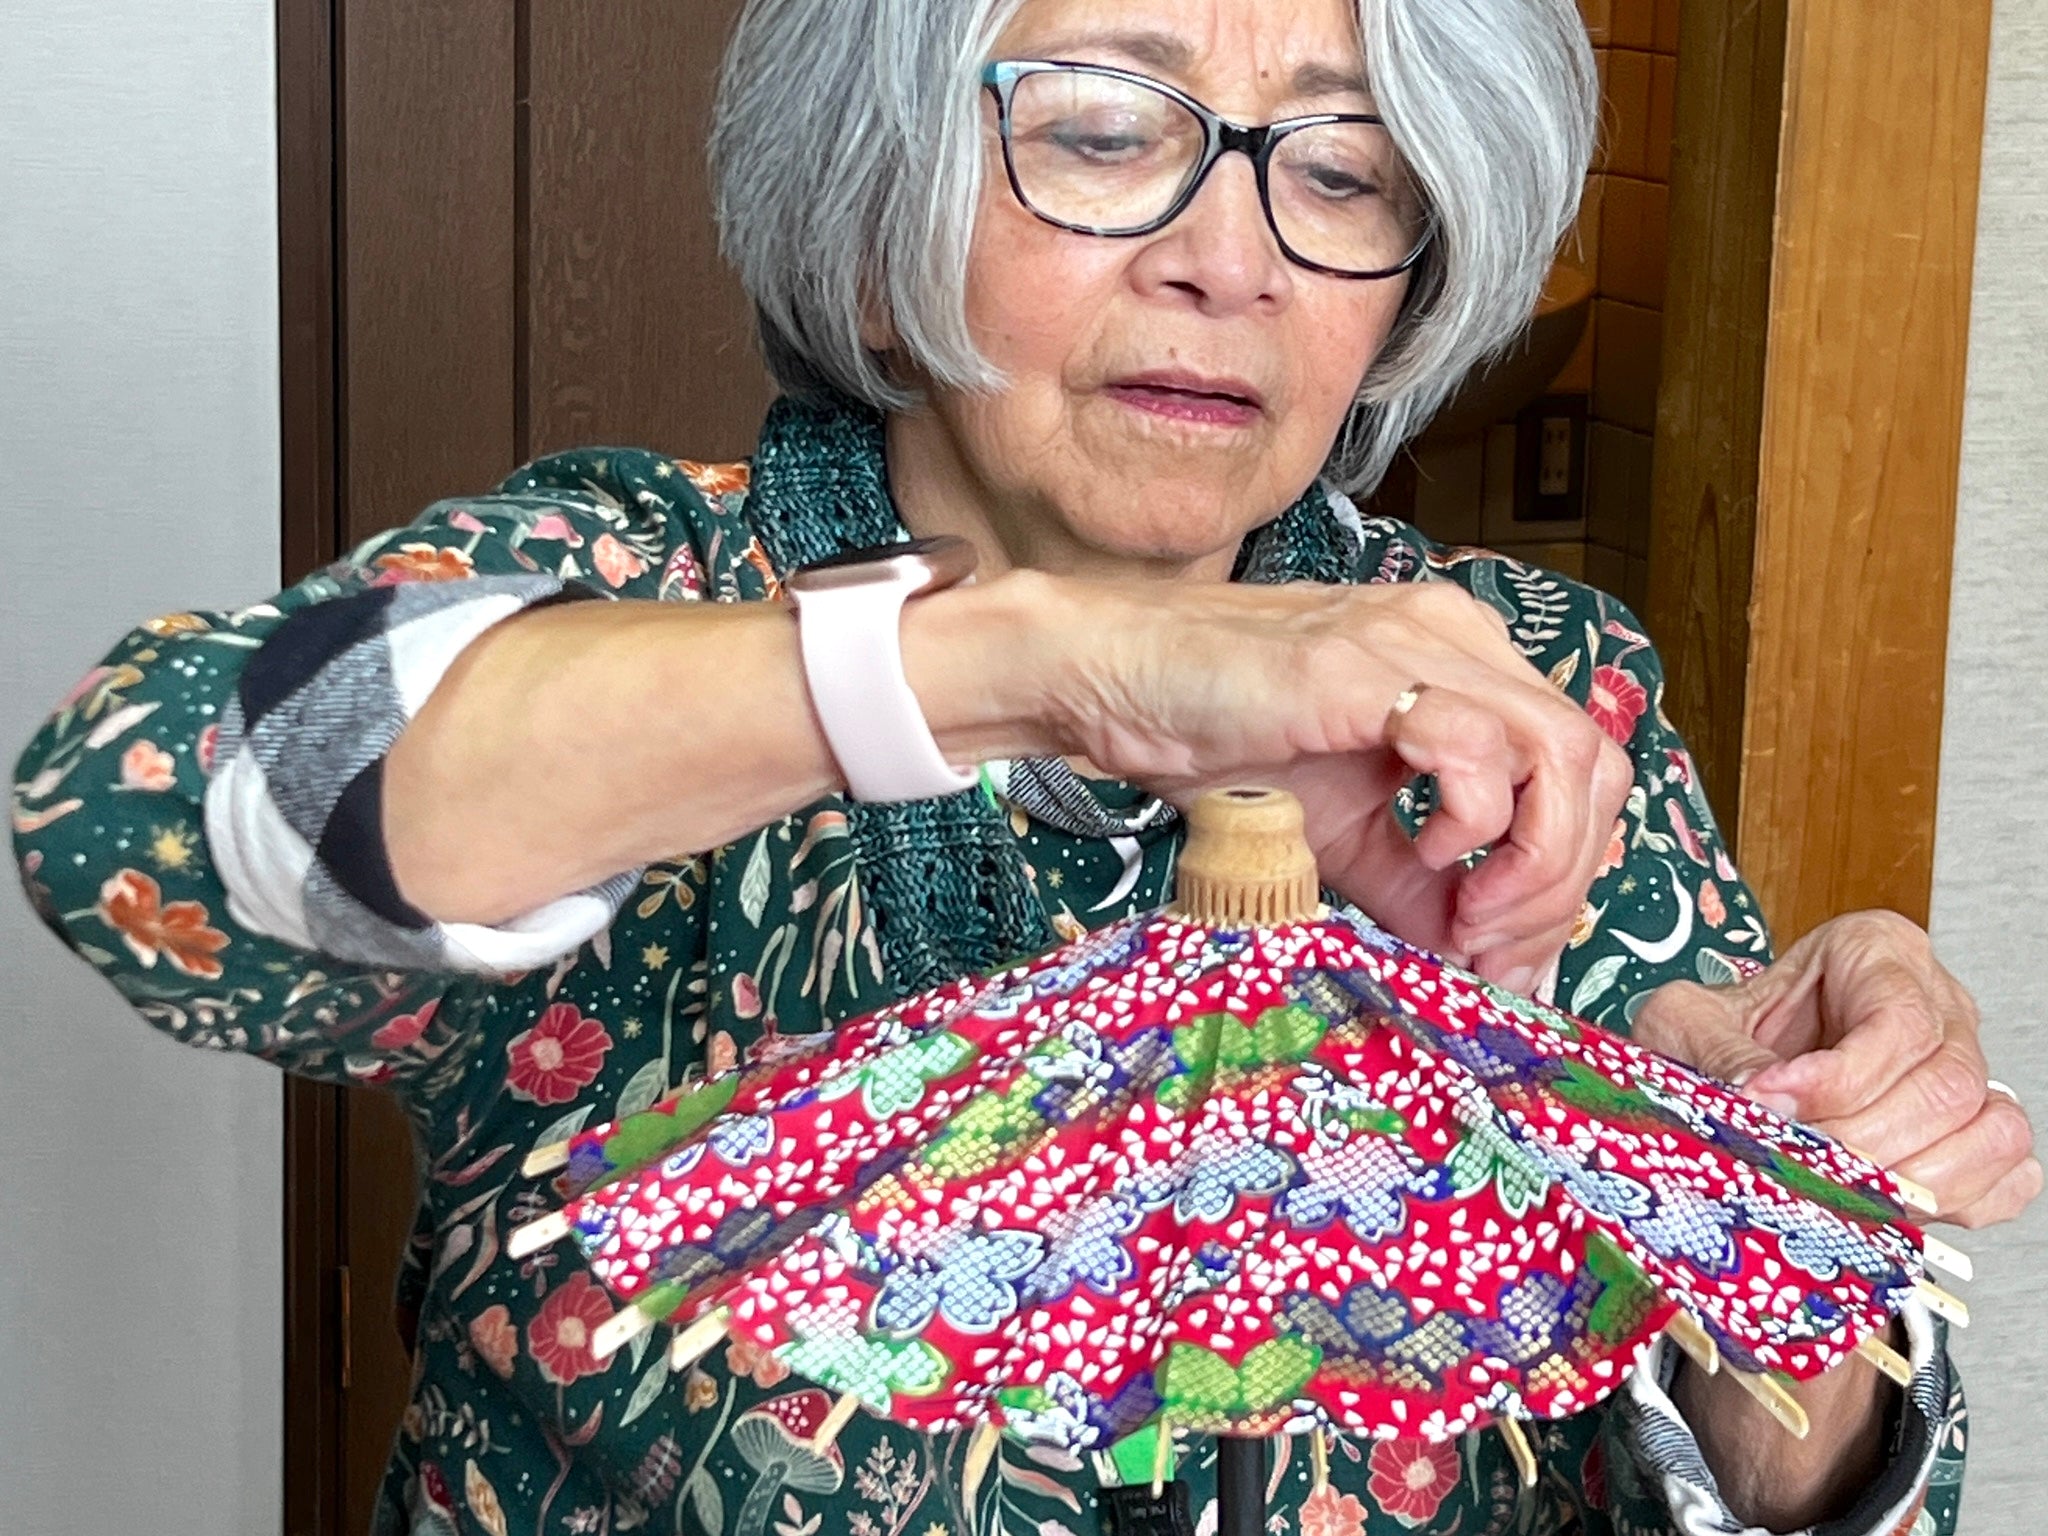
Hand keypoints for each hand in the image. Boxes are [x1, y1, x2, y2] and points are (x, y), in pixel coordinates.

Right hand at [1044, 575, 1632, 991]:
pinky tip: (1425, 854)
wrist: (1114, 681)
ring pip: (1561, 752)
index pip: (1582, 767)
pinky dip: (1473, 822)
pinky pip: (1476, 746)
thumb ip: (1421, 887)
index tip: (1507, 947)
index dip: (1569, 870)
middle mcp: (1460, 639)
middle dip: (1564, 880)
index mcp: (1467, 664)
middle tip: (1499, 948)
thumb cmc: (1217, 737)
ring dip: (1536, 859)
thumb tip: (1485, 964)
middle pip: (1595, 763)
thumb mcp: (1344, 832)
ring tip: (1472, 915)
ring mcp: (1418, 644)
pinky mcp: (1365, 668)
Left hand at [1632, 910, 2039, 1227]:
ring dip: (1916, 1178)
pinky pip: (2006, 1172)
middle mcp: (1934, 1002)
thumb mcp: (1685, 1021)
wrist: (1715, 1063)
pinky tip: (1890, 1203)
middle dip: (1869, 1139)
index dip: (1841, 1079)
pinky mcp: (1971, 1129)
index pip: (1898, 1021)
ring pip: (1990, 1129)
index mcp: (1875, 950)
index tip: (1776, 1103)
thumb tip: (1760, 1099)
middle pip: (1947, 1082)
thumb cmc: (1712, 1032)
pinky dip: (1958, 1199)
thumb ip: (1720, 1051)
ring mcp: (1964, 1065)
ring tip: (1839, 1188)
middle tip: (1802, 1161)